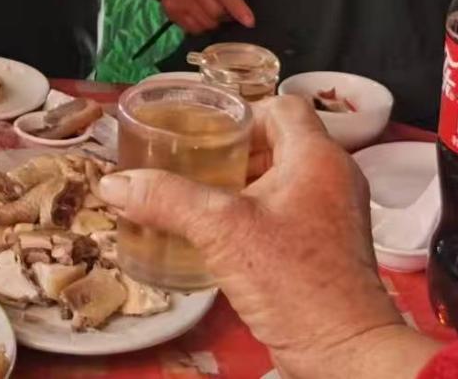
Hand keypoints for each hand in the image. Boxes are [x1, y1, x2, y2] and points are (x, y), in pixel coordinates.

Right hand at [94, 97, 442, 378]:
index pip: (281, 106)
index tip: (202, 131)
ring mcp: (334, 214)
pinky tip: (222, 235)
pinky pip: (289, 211)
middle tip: (190, 163)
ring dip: (242, 184)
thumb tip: (114, 184)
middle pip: (279, 142)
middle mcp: (334, 178)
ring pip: (283, 179)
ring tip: (198, 197)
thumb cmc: (295, 281)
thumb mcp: (222, 231)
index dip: (240, 111)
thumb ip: (168, 200)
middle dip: (233, 151)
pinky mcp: (328, 248)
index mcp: (318, 157)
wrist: (343, 350)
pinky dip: (256, 213)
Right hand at [135, 0, 253, 32]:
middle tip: (231, 9)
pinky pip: (194, 29)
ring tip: (218, 10)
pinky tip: (205, 14)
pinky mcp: (170, 11)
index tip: (250, 21)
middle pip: (216, 11)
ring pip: (206, 23)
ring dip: (217, 21)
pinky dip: (204, 25)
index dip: (238, 8)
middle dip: (228, 14)